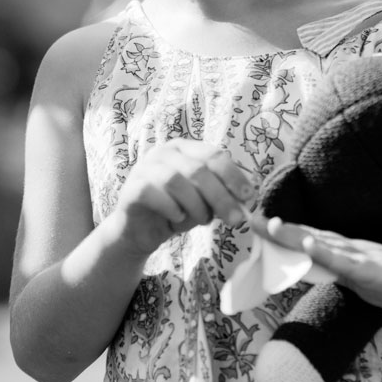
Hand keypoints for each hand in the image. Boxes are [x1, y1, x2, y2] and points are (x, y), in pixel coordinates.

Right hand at [116, 138, 255, 256]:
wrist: (140, 233)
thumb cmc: (175, 211)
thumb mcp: (204, 201)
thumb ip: (222, 194)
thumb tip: (248, 199)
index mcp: (185, 148)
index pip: (214, 155)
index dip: (234, 176)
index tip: (249, 197)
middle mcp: (164, 152)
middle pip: (198, 169)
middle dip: (221, 197)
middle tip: (236, 220)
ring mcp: (144, 168)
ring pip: (176, 180)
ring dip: (196, 205)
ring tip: (202, 220)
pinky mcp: (132, 188)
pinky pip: (153, 193)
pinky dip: (170, 208)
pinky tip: (177, 218)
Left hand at [258, 218, 381, 317]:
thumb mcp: (365, 283)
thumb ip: (342, 274)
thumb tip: (317, 271)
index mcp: (348, 254)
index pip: (309, 241)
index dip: (282, 233)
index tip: (255, 223)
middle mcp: (353, 251)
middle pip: (311, 237)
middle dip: (280, 231)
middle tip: (250, 218)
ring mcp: (367, 259)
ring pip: (327, 246)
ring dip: (298, 236)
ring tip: (273, 226)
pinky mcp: (381, 272)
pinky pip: (352, 264)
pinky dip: (330, 255)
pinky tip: (313, 246)